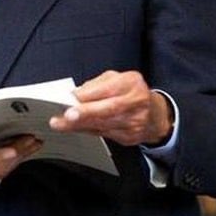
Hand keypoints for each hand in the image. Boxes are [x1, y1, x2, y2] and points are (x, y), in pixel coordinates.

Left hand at [50, 70, 173, 145]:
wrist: (154, 114)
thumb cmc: (131, 92)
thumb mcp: (117, 79)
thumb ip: (97, 84)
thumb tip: (77, 93)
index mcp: (132, 83)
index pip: (109, 88)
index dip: (90, 94)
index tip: (72, 97)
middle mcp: (136, 102)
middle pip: (108, 109)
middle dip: (85, 113)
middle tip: (66, 115)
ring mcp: (134, 121)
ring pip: (103, 124)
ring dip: (80, 124)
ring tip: (61, 123)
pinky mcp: (129, 136)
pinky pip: (104, 134)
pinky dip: (87, 130)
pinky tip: (75, 128)